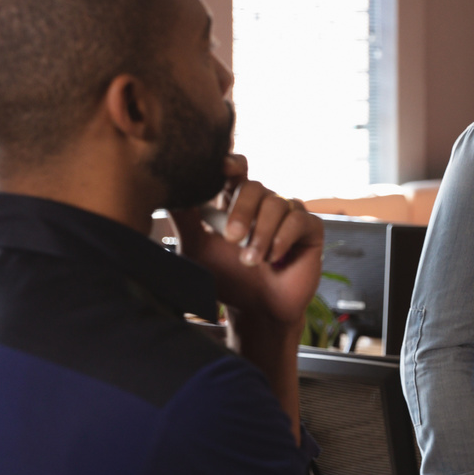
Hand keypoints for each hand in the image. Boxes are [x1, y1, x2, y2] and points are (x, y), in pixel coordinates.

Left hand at [170, 154, 323, 329]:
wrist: (257, 310)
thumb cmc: (228, 278)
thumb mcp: (197, 248)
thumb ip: (185, 219)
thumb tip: (164, 192)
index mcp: (236, 202)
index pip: (237, 171)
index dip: (232, 164)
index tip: (223, 167)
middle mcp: (263, 203)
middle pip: (254, 186)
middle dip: (241, 211)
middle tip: (231, 238)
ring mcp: (288, 214)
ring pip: (276, 203)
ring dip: (260, 234)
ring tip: (251, 261)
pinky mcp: (309, 230)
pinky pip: (299, 219)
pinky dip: (283, 237)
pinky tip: (274, 257)